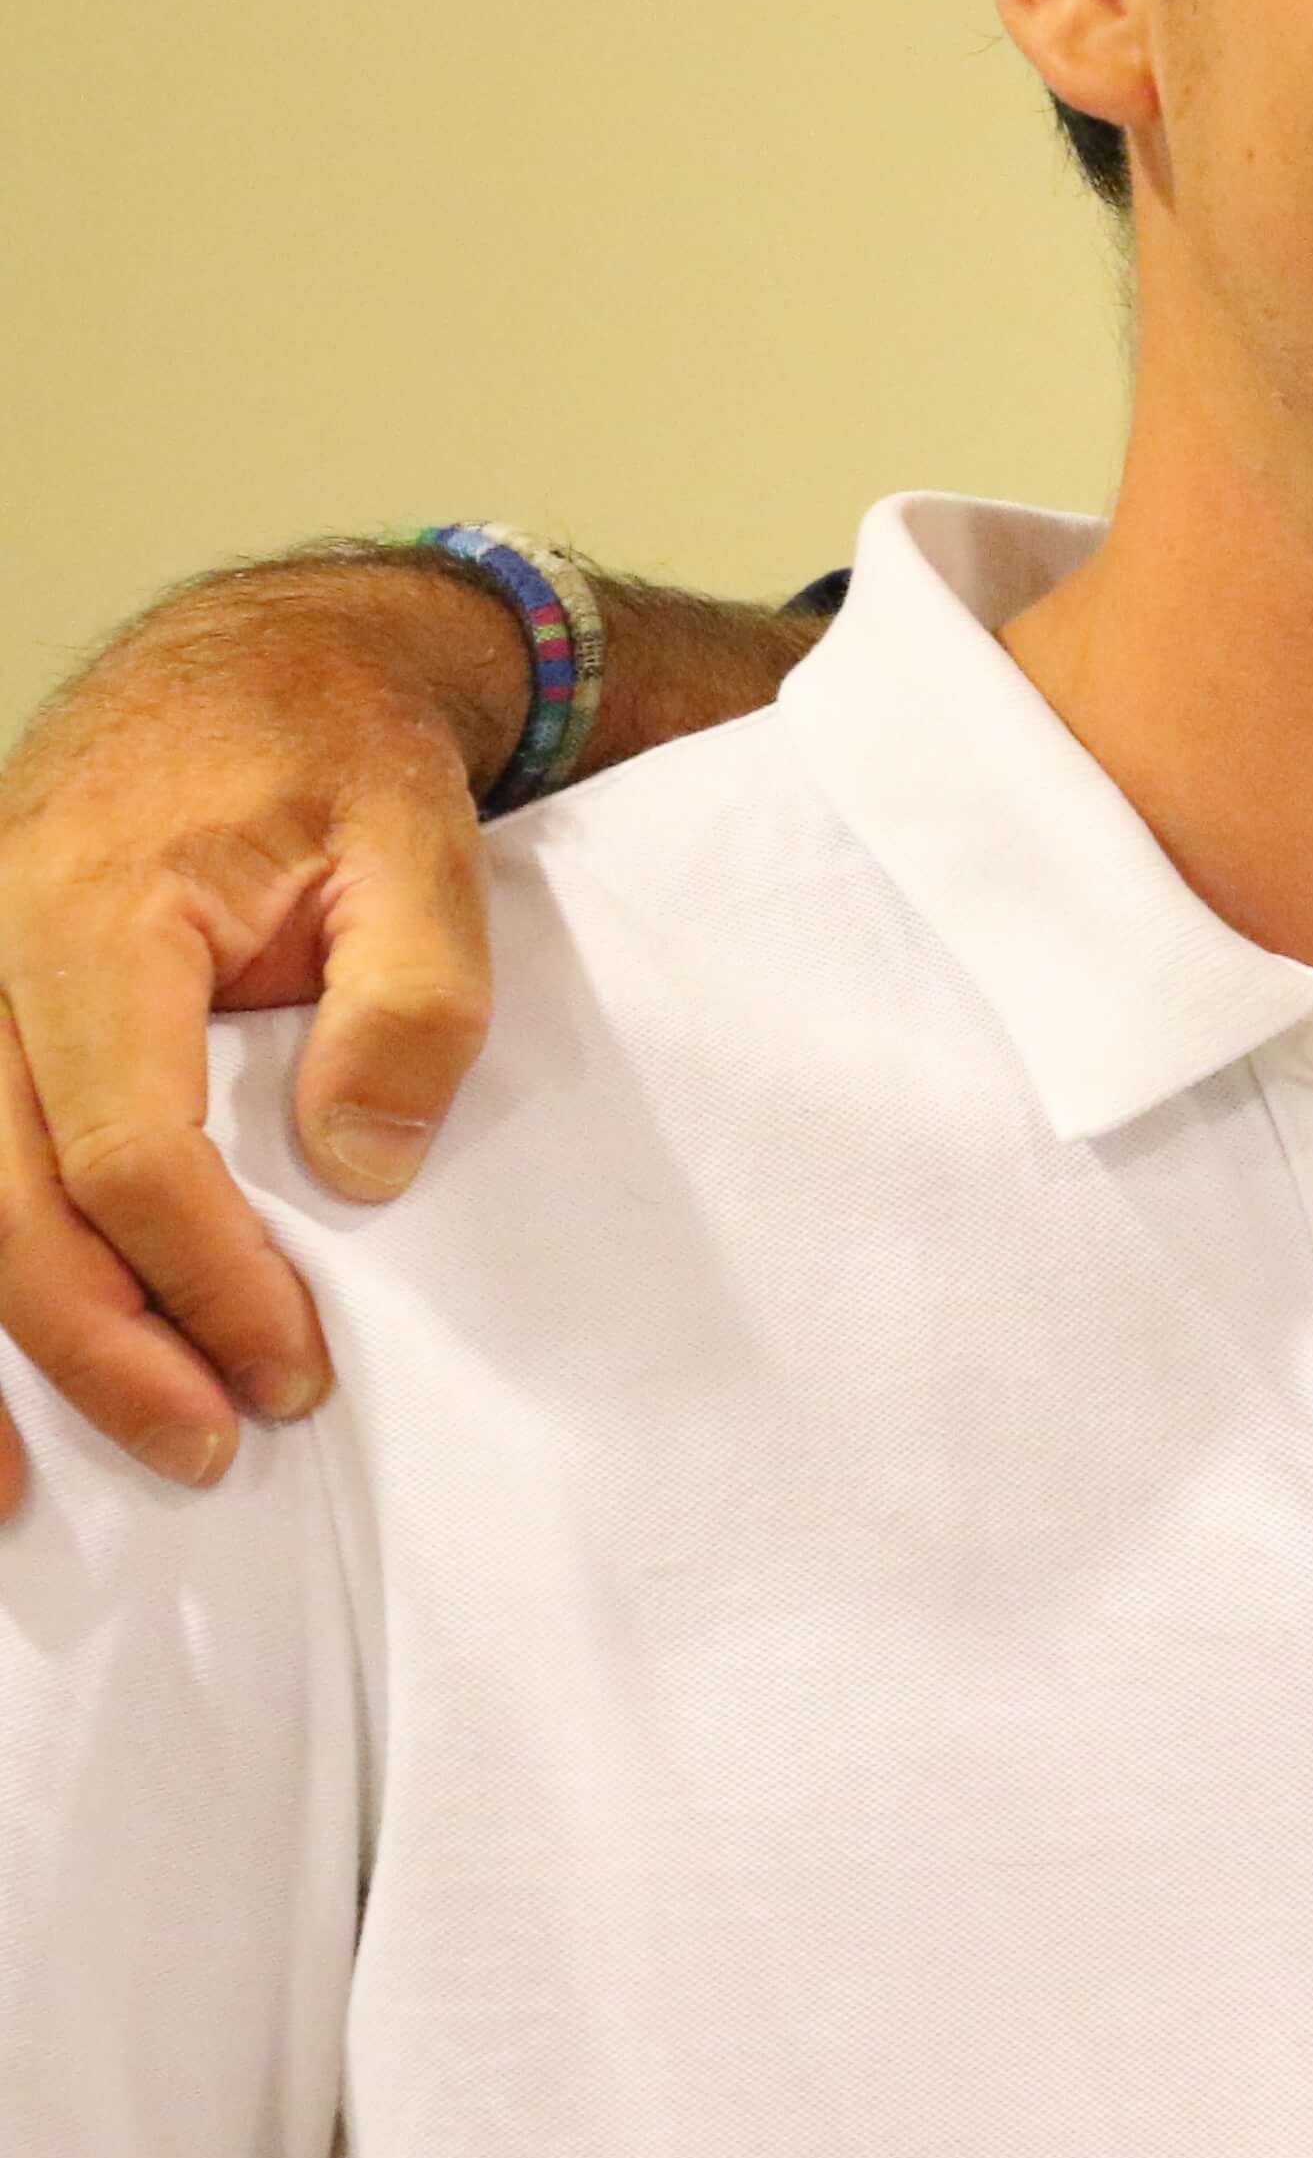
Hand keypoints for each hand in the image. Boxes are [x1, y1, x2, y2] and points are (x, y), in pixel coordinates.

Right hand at [0, 558, 516, 1504]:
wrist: (265, 663)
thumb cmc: (342, 751)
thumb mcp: (426, 843)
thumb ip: (410, 1000)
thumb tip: (359, 1168)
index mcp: (89, 914)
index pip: (128, 1146)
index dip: (205, 1274)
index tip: (291, 1363)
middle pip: (6, 1202)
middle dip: (101, 1344)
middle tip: (217, 1440)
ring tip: (27, 1495)